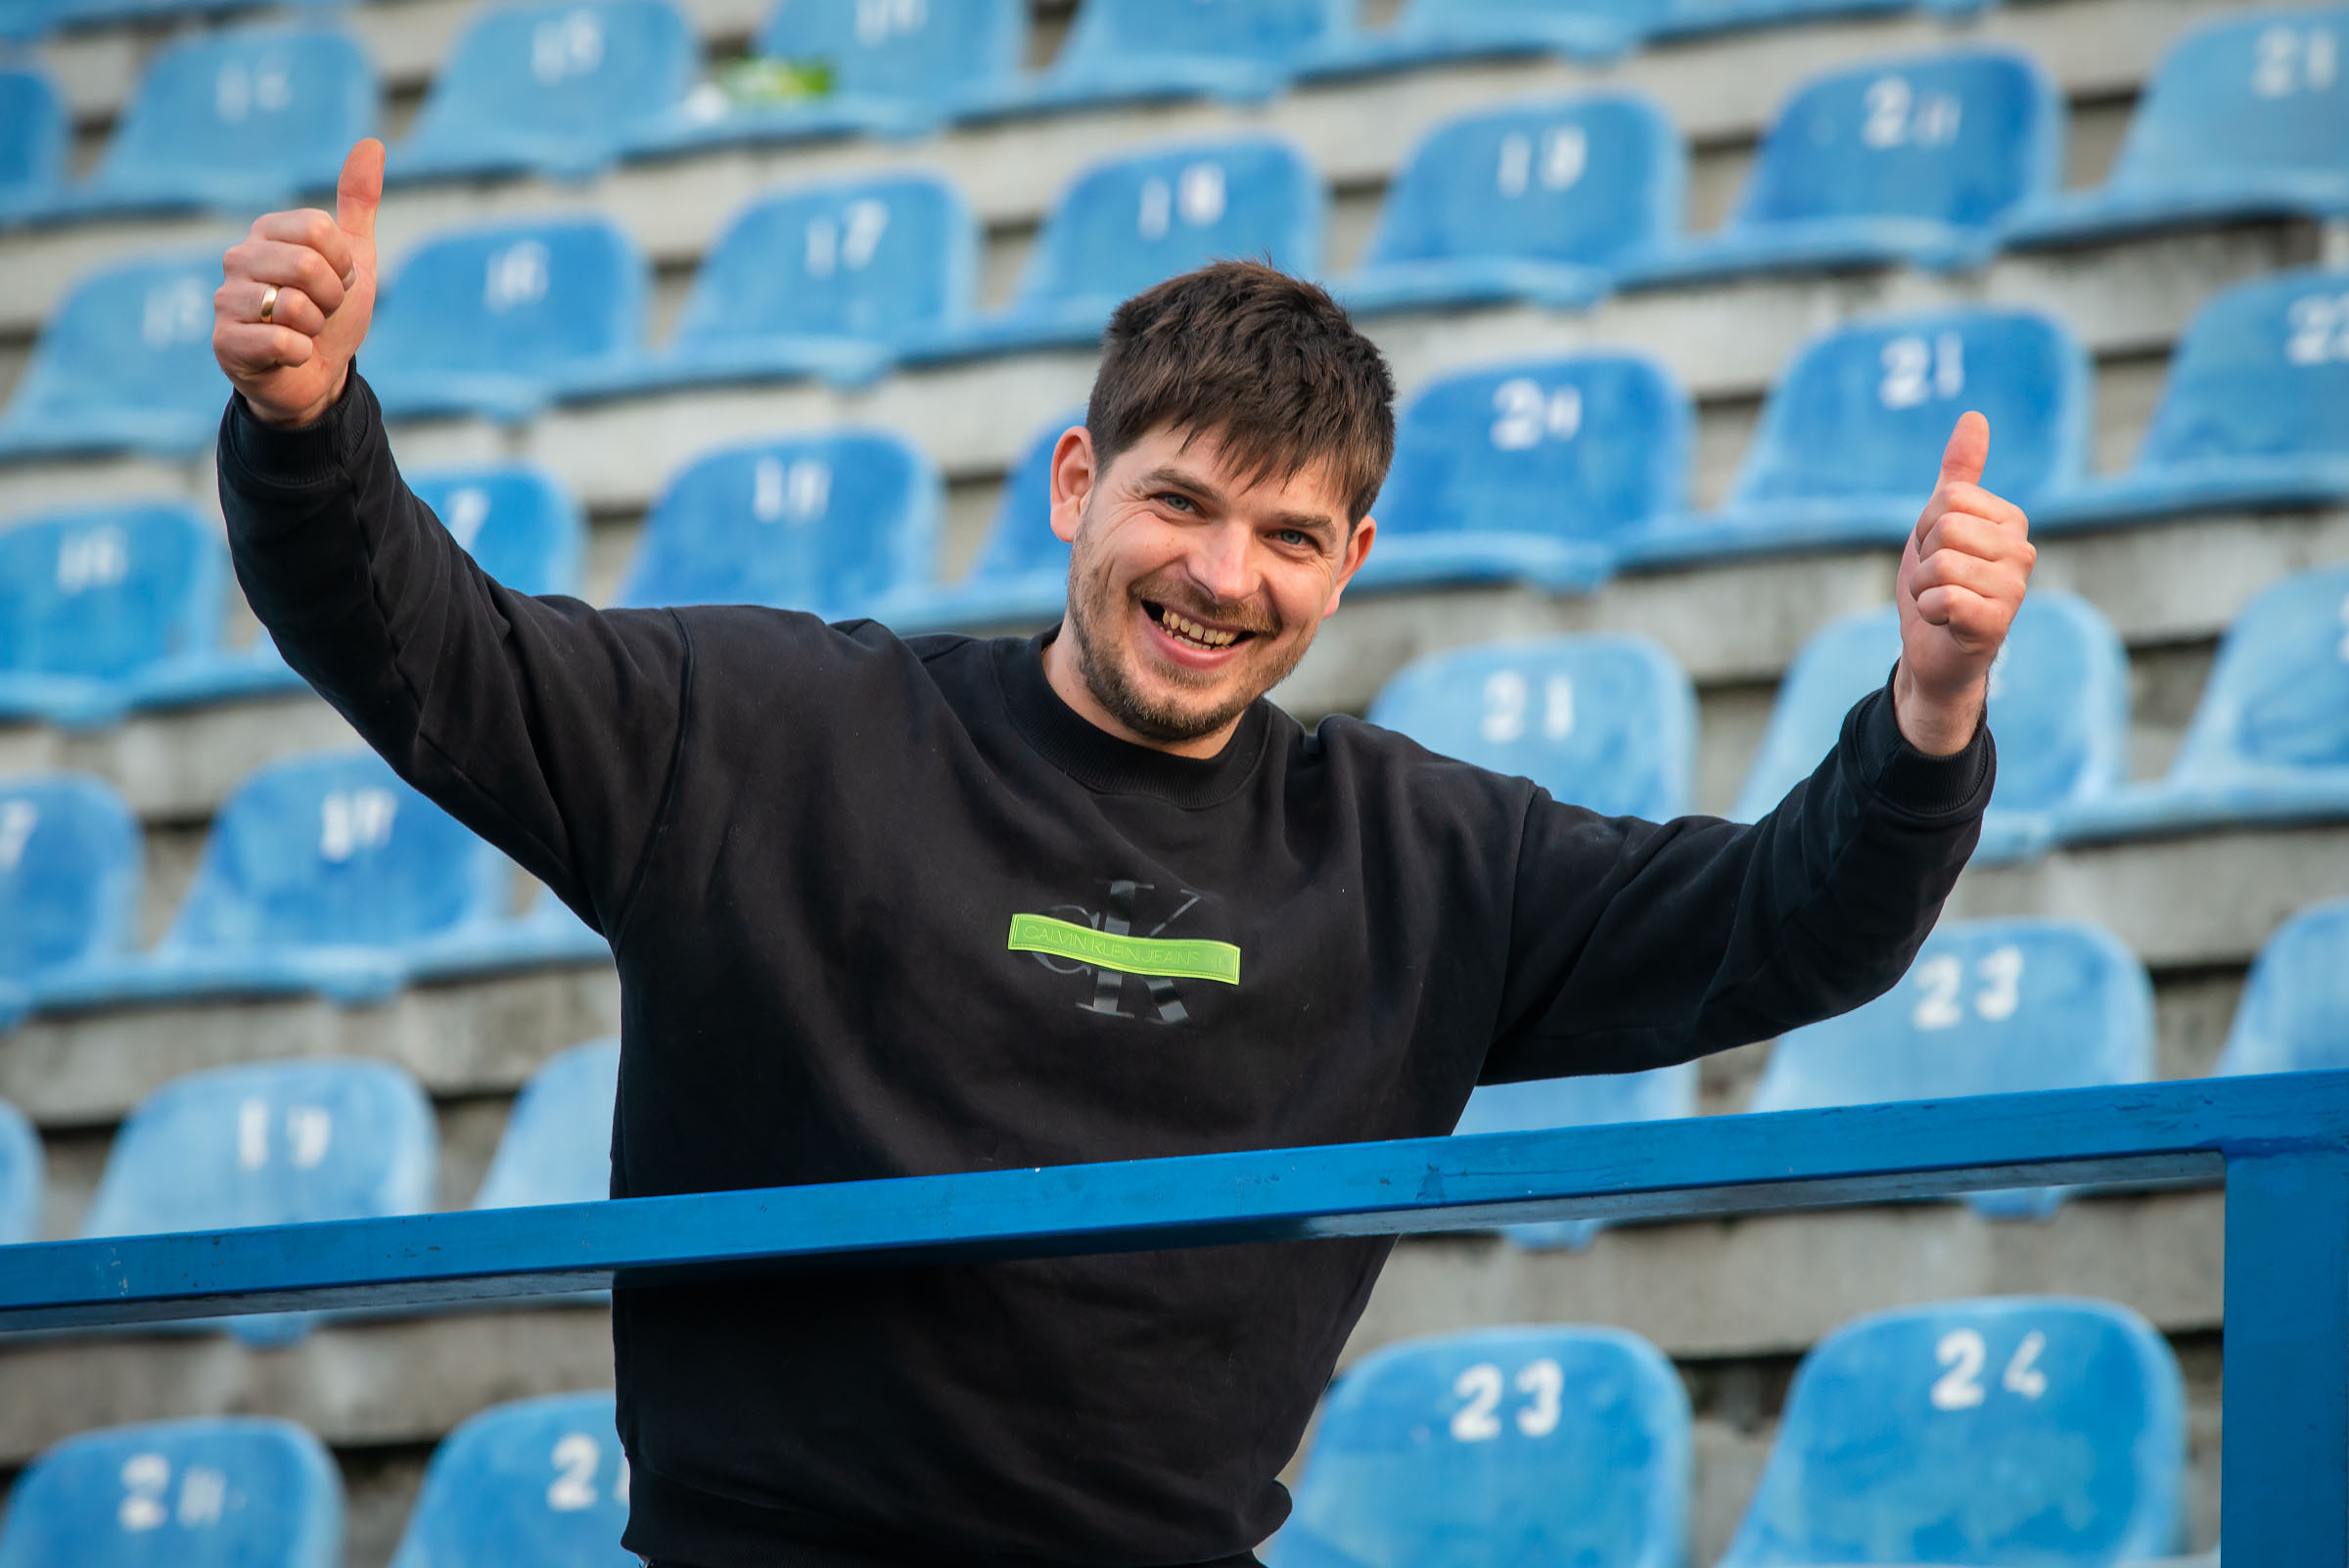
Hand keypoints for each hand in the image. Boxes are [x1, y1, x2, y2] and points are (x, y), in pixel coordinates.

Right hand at [213, 138, 382, 428]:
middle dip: (333, 297)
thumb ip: (359, 202)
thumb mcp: (355, 256)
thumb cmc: (331, 314)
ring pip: (294, 304)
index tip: (337, 282)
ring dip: (317, 326)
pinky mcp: (225, 342)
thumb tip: (373, 144)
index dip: (343, 264)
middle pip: (308, 264)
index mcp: (267, 232)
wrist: (319, 376)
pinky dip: (302, 352)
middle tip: (323, 311)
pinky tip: (291, 355)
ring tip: (305, 331)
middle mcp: (238, 258)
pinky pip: (282, 340)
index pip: (320, 229)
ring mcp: (226, 299)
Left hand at [1893, 411, 2035, 755]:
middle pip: (1944, 527)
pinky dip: (1928, 611)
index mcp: (2010, 521)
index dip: (1925, 527)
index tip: (1936, 552)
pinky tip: (1944, 621)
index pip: (1948, 498)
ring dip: (1921, 588)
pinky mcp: (1996, 623)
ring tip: (1939, 602)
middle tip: (1936, 581)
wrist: (1934, 651)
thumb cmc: (1940, 585)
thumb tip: (1974, 417)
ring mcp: (2014, 588)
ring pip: (1939, 563)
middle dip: (1923, 558)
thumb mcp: (1941, 522)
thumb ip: (1959, 472)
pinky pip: (1944, 597)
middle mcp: (2021, 551)